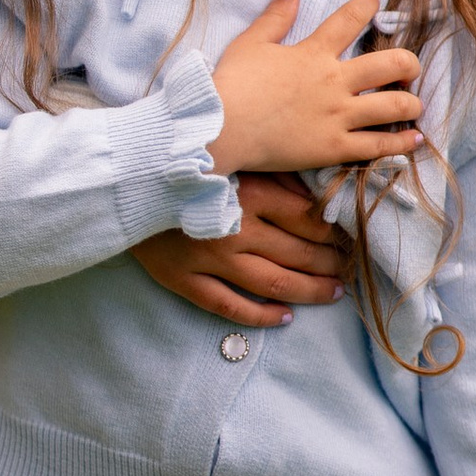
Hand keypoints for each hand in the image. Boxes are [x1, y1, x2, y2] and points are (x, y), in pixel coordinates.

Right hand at [133, 174, 352, 328]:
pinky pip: (231, 307)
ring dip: (309, 291)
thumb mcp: (237, 158)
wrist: (124, 180)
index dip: (335, 232)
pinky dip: (262, 316)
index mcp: (251, 195)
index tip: (351, 237)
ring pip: (273, 284)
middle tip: (351, 269)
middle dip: (330, 263)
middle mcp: (235, 230)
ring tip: (333, 294)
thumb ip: (277, 174)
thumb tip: (319, 195)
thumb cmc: (186, 163)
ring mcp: (209, 260)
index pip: (308, 221)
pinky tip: (286, 317)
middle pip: (298, 254)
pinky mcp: (185, 281)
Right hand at [209, 0, 421, 176]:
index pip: (348, 20)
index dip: (365, 5)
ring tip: (416, 104)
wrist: (221, 128)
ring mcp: (338, 116)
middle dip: (409, 63)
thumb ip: (274, 18)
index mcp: (314, 53)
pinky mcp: (334, 147)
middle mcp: (334, 81)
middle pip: (391, 64)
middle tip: (411, 67)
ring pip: (393, 106)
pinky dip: (401, 143)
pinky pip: (378, 146)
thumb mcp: (250, 43)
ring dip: (412, 103)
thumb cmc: (232, 85)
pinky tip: (415, 139)